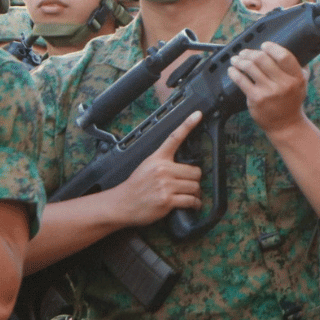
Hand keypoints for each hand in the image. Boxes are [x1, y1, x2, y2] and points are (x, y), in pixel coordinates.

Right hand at [110, 111, 203, 226]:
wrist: (122, 204)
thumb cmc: (135, 186)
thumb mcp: (147, 166)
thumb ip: (164, 163)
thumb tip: (183, 166)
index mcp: (158, 158)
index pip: (174, 138)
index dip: (188, 124)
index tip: (198, 114)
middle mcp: (163, 169)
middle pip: (195, 171)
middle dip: (195, 179)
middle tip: (189, 184)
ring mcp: (165, 185)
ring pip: (195, 186)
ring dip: (196, 193)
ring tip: (190, 195)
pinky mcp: (167, 200)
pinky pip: (191, 200)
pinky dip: (195, 204)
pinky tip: (193, 204)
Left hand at [229, 42, 308, 133]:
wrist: (286, 125)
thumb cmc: (292, 102)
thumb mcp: (302, 84)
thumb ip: (299, 68)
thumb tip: (294, 50)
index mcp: (296, 77)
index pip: (284, 56)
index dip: (271, 47)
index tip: (264, 45)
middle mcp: (284, 84)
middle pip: (263, 59)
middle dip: (250, 53)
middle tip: (244, 53)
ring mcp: (269, 91)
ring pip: (250, 67)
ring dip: (240, 60)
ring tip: (236, 59)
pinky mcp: (256, 98)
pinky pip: (241, 80)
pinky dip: (234, 72)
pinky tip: (232, 70)